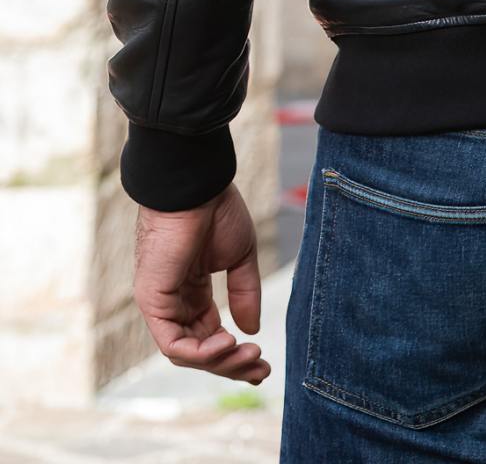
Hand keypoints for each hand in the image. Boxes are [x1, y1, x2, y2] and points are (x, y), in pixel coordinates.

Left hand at [133, 182, 270, 382]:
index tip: (263, 362)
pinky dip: (199, 351)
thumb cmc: (216, 210)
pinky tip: (226, 342)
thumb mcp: (239, 256)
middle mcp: (175, 301)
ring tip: (248, 354)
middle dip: (231, 364)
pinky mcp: (152, 301)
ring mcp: (161, 303)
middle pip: (200, 348)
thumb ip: (244, 292)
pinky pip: (171, 342)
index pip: (210, 334)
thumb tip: (250, 330)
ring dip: (219, 361)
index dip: (236, 352)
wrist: (198, 186)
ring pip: (186, 351)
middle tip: (260, 369)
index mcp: (193, 290)